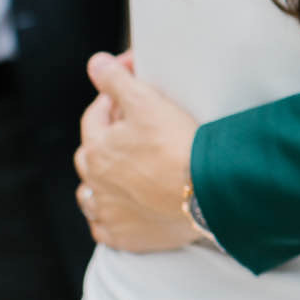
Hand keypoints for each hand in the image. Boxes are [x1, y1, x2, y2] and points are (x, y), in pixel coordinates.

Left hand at [74, 51, 200, 252]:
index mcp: (97, 148)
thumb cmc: (179, 146)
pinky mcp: (125, 236)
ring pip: (92, 194)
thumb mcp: (147, 102)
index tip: (129, 92)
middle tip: (131, 130)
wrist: (207, 192)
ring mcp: (109, 212)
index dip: (111, 99)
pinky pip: (106, 228)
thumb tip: (95, 63)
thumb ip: (116, 80)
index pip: (96, 116)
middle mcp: (96, 183)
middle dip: (105, 140)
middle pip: (91, 155)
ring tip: (123, 174)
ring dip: (102, 182)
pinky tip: (124, 209)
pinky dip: (111, 217)